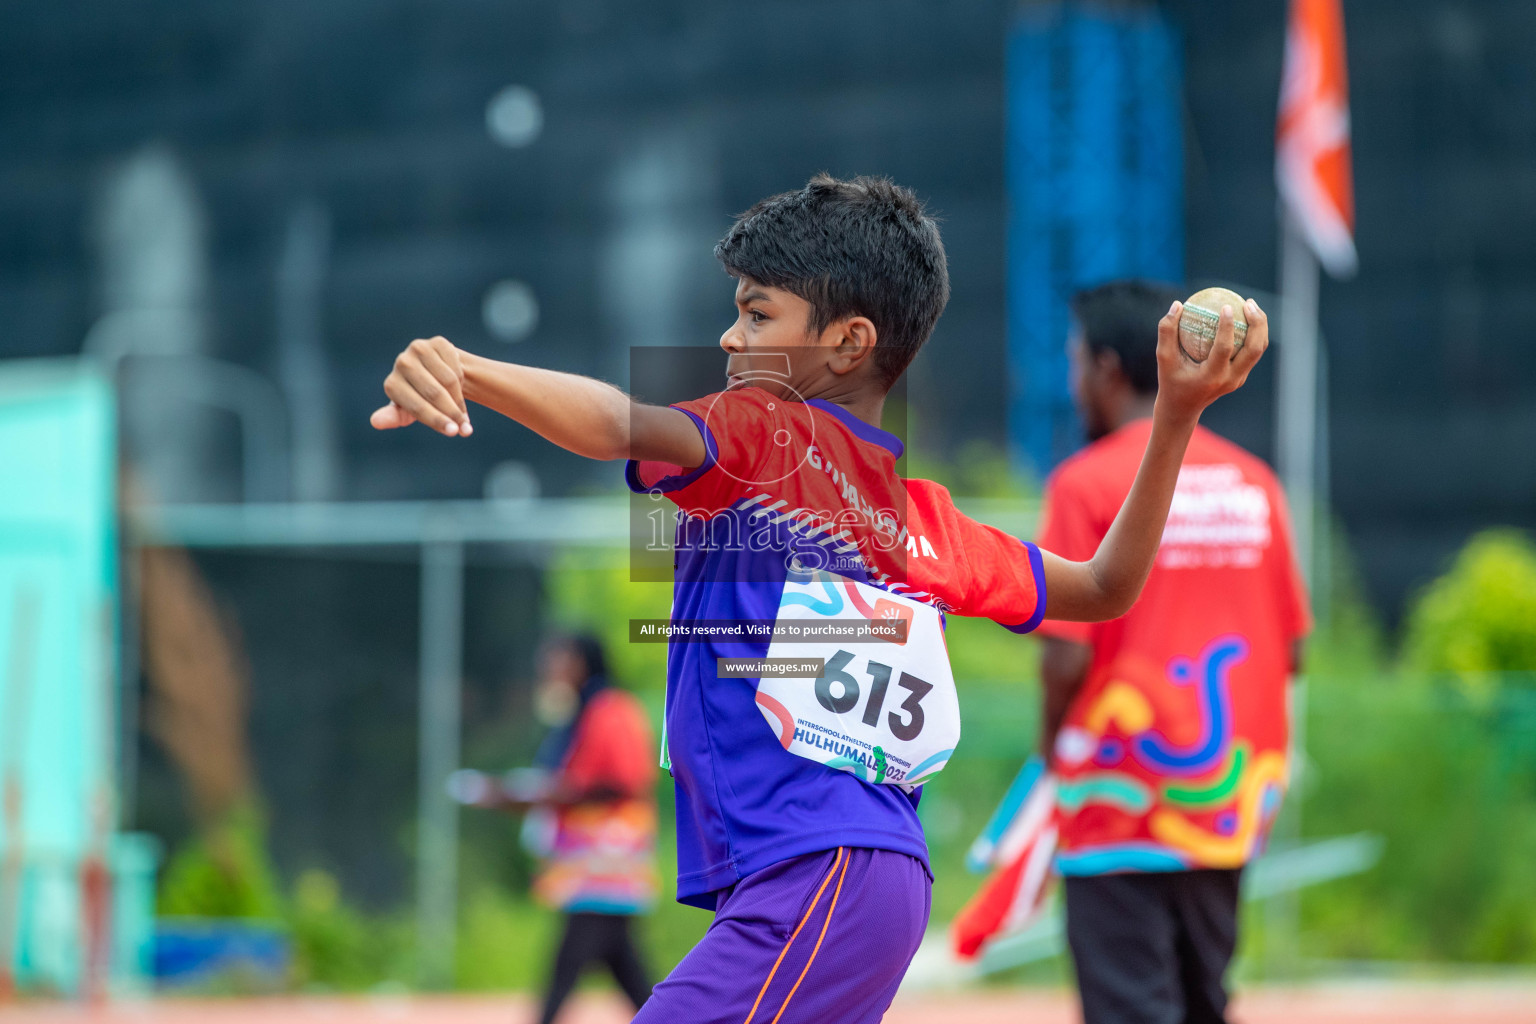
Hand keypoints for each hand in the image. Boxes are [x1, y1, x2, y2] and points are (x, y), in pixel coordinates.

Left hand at [371, 336, 473, 436]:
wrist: (436, 373)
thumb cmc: (420, 397)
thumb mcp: (407, 411)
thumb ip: (394, 417)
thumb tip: (375, 422)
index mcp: (392, 385)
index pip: (417, 406)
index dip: (437, 420)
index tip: (454, 432)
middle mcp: (402, 363)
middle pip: (434, 393)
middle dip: (453, 413)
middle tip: (467, 429)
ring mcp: (419, 350)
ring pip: (449, 381)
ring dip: (460, 400)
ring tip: (464, 414)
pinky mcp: (438, 342)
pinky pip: (456, 367)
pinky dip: (462, 381)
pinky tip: (460, 387)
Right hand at [1154, 299, 1268, 420]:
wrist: (1183, 408)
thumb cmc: (1171, 380)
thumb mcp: (1163, 358)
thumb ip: (1166, 331)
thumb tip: (1177, 304)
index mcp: (1212, 377)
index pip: (1225, 348)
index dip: (1228, 326)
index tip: (1226, 306)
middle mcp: (1230, 379)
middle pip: (1254, 349)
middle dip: (1258, 324)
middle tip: (1248, 302)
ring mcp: (1238, 379)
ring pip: (1259, 350)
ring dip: (1260, 326)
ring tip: (1250, 305)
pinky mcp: (1241, 377)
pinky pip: (1252, 352)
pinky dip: (1253, 333)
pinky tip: (1245, 317)